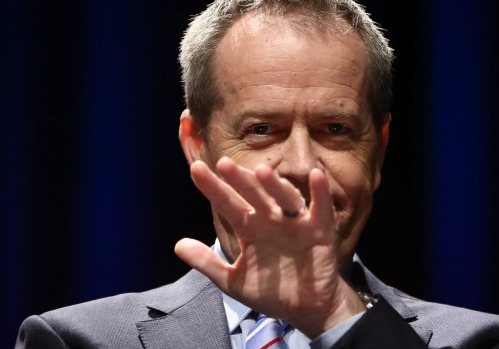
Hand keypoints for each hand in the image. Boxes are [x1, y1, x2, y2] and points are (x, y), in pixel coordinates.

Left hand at [175, 157, 364, 337]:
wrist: (308, 311)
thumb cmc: (272, 292)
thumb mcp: (234, 281)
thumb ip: (208, 263)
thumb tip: (177, 245)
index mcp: (250, 228)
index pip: (228, 204)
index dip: (213, 188)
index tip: (196, 169)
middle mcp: (271, 220)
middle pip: (254, 194)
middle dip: (240, 180)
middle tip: (224, 164)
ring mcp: (296, 223)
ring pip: (284, 198)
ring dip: (275, 184)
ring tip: (262, 170)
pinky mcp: (320, 231)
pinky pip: (321, 210)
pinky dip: (319, 193)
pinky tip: (315, 175)